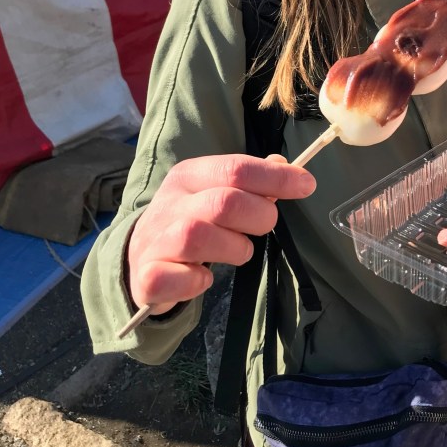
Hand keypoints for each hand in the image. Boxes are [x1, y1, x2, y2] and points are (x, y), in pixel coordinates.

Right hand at [126, 154, 315, 314]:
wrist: (138, 256)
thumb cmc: (191, 219)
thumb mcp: (215, 190)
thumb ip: (249, 179)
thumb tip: (284, 165)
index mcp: (190, 174)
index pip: (236, 168)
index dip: (276, 177)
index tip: (307, 185)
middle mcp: (171, 202)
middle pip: (224, 202)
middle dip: (259, 216)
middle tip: (265, 225)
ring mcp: (155, 239)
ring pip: (200, 237)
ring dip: (234, 248)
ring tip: (238, 251)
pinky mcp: (147, 276)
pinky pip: (176, 278)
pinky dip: (197, 282)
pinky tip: (203, 278)